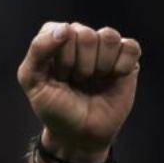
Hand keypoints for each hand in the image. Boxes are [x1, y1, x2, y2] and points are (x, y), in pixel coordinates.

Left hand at [16, 21, 140, 162]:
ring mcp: (104, 48)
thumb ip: (37, 52)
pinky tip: (113, 78)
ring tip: (93, 80)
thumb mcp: (32, 82)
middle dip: (79, 66)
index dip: (60, 58)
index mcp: (55, 39)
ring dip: (100, 66)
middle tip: (76, 82)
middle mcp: (80, 38)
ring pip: (109, 37)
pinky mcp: (127, 58)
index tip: (58, 77)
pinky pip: (131, 47)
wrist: (80, 133)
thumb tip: (64, 29)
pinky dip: (121, 67)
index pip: (61, 30)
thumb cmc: (54, 107)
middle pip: (86, 34)